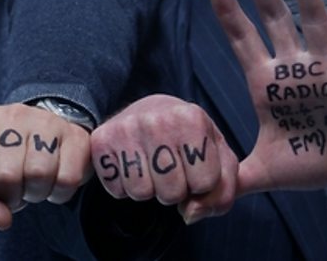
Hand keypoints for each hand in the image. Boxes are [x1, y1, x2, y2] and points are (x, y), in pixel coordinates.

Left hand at [0, 103, 92, 230]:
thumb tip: (1, 219)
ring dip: (37, 193)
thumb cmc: (3, 165)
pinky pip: (68, 179)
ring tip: (33, 183)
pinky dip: (60, 193)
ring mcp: (45, 120)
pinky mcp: (76, 134)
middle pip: (6, 175)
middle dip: (11, 195)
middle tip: (15, 188)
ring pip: (39, 174)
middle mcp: (10, 113)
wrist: (46, 139)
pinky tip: (53, 181)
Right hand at [90, 94, 238, 223]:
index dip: (203, 184)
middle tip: (171, 166)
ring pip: (141, 194)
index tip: (195, 164)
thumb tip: (190, 214)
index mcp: (192, 118)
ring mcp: (126, 129)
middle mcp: (157, 119)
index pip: (206, 183)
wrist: (151, 112)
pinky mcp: (102, 141)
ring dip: (149, 189)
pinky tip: (133, 165)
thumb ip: (225, 191)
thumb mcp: (219, 158)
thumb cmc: (190, 140)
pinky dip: (125, 187)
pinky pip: (117, 190)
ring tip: (152, 166)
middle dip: (175, 190)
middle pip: (172, 193)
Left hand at [213, 0, 326, 196]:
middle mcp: (293, 68)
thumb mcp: (263, 172)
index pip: (242, 41)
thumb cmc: (309, 161)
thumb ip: (231, 180)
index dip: (228, 13)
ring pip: (315, 22)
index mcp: (266, 84)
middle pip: (275, 21)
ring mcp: (326, 68)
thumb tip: (193, 210)